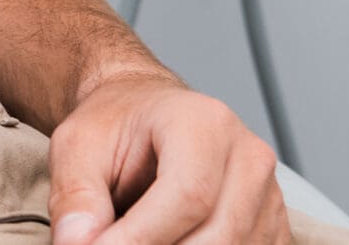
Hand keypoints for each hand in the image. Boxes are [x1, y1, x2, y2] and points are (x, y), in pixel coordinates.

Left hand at [47, 71, 285, 244]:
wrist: (144, 116)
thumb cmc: (115, 127)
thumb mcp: (76, 146)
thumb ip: (76, 194)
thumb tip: (79, 243)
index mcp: (203, 123)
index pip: (188, 196)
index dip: (141, 238)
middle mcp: (247, 157)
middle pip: (216, 236)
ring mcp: (268, 195)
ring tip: (133, 237)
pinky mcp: (272, 227)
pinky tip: (165, 242)